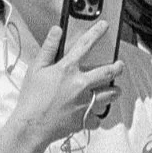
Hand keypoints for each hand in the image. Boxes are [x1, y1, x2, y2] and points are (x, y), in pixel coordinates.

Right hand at [10, 23, 123, 147]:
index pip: (86, 45)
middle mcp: (81, 84)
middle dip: (118, 67)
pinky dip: (96, 116)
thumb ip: (49, 48)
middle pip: (108, 72)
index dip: (96, 33)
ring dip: (114, 91)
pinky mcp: (85, 119)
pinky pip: (97, 118)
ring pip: (109, 95)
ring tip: (114, 90)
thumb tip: (57, 30)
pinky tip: (93, 114)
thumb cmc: (31, 98)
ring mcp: (85, 102)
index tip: (105, 26)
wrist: (31, 127)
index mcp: (68, 69)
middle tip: (120, 65)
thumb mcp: (36, 69)